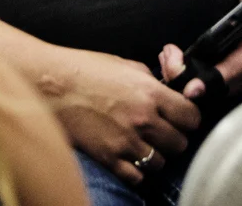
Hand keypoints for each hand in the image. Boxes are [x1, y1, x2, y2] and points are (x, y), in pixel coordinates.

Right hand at [44, 47, 200, 185]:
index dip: (188, 118)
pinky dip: (136, 171)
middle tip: (160, 131)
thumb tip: (170, 88)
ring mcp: (126, 141)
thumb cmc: (85, 68)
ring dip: (154, 155)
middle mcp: (143, 119)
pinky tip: (128, 158)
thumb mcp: (126, 65)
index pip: (192, 117)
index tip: (180, 117)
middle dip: (172, 137)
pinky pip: (137, 177)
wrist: (50, 83)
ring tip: (141, 144)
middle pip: (180, 143)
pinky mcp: (108, 158)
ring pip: (160, 162)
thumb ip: (152, 79)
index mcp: (150, 92)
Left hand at [158, 0, 241, 101]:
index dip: (216, 78)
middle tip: (168, 63)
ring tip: (167, 59)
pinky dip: (196, 80)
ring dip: (190, 79)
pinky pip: (217, 88)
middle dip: (193, 79)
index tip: (193, 84)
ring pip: (217, 89)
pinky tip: (177, 63)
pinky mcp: (240, 82)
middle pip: (222, 85)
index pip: (239, 68)